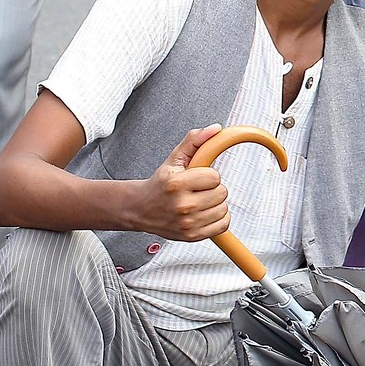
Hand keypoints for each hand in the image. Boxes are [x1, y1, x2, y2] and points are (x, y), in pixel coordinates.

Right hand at [131, 125, 230, 241]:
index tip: (197, 178)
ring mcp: (187, 223)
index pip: (215, 177)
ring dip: (215, 204)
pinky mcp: (191, 236)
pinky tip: (205, 213)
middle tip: (197, 190)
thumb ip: (195, 141)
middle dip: (212, 189)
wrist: (140, 209)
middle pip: (222, 193)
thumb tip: (215, 129)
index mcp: (177, 184)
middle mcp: (182, 206)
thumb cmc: (160, 184)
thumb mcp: (174, 159)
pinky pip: (222, 225)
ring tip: (199, 201)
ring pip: (223, 208)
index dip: (208, 175)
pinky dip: (219, 218)